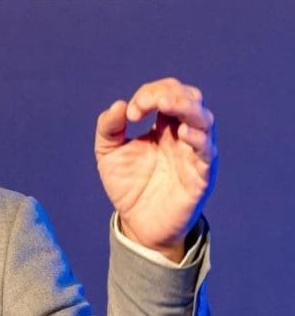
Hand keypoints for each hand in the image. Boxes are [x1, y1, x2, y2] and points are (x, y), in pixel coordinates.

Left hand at [95, 78, 216, 261]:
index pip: (166, 93)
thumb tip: (118, 105)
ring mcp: (194, 153)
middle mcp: (182, 134)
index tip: (131, 113)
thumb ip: (108, 128)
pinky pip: (207, 151)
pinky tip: (183, 133)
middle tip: (146, 104)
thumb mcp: (108, 153)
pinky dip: (198, 138)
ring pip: (204, 119)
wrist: (137, 223)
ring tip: (167, 104)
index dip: (149, 95)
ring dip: (187, 107)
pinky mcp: (202, 174)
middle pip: (190, 98)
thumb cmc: (127, 185)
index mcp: (163, 125)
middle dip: (169, 93)